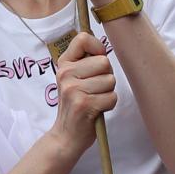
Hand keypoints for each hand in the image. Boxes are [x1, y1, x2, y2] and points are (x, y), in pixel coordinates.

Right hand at [51, 32, 116, 155]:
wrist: (66, 134)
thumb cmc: (76, 104)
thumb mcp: (74, 79)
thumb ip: (86, 62)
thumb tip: (103, 47)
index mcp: (63, 64)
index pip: (83, 39)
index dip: (97, 48)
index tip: (96, 62)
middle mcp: (65, 74)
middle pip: (104, 62)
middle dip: (106, 76)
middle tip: (94, 88)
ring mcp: (72, 89)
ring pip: (110, 80)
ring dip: (108, 93)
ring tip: (94, 100)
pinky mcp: (83, 104)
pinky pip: (111, 97)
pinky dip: (108, 105)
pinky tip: (96, 109)